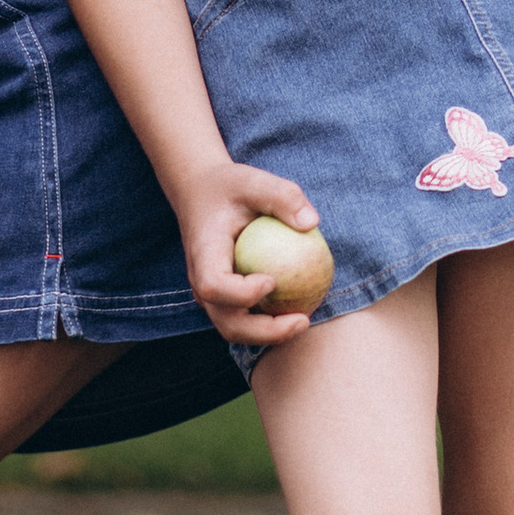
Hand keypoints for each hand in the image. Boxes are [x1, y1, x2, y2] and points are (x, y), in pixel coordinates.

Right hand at [182, 163, 325, 348]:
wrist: (202, 193)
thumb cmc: (230, 186)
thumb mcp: (253, 180)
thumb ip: (282, 196)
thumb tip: (312, 222)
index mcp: (203, 254)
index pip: (214, 285)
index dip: (241, 293)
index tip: (272, 280)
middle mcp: (201, 280)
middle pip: (226, 322)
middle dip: (264, 332)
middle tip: (302, 320)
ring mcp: (210, 294)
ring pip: (235, 329)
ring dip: (269, 334)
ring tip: (304, 321)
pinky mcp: (223, 297)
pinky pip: (244, 319)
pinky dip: (269, 323)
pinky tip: (300, 310)